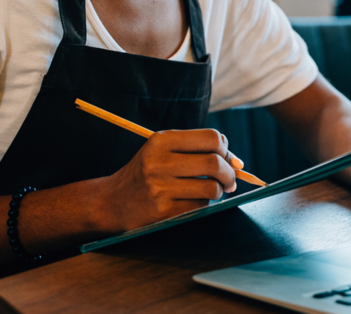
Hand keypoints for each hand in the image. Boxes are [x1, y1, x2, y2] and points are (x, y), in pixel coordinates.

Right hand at [101, 129, 240, 231]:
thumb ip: (198, 150)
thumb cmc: (146, 173)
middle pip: (214, 163)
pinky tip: (192, 203)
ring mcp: (160, 188)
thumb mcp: (163, 151)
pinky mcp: (162, 212)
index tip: (226, 158)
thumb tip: (238, 162)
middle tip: (229, 181)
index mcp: (161, 141)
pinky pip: (199, 208)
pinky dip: (203, 206)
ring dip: (218, 191)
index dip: (226, 149)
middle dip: (229, 173)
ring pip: (211, 188)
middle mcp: (159, 162)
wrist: (112, 202)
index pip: (211, 138)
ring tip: (211, 191)